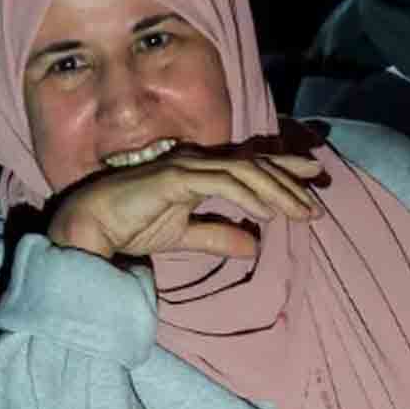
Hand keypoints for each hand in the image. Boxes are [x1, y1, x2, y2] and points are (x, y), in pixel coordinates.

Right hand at [47, 152, 323, 259]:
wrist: (91, 226)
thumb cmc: (129, 226)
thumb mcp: (184, 236)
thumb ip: (217, 236)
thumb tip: (254, 247)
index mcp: (197, 172)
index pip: (248, 166)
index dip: (282, 172)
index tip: (312, 183)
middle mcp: (195, 162)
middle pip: (254, 163)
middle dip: (289, 178)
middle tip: (318, 195)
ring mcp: (186, 166)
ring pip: (245, 171)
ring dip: (277, 191)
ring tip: (302, 211)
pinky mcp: (176, 177)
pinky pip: (223, 183)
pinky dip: (249, 194)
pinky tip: (268, 212)